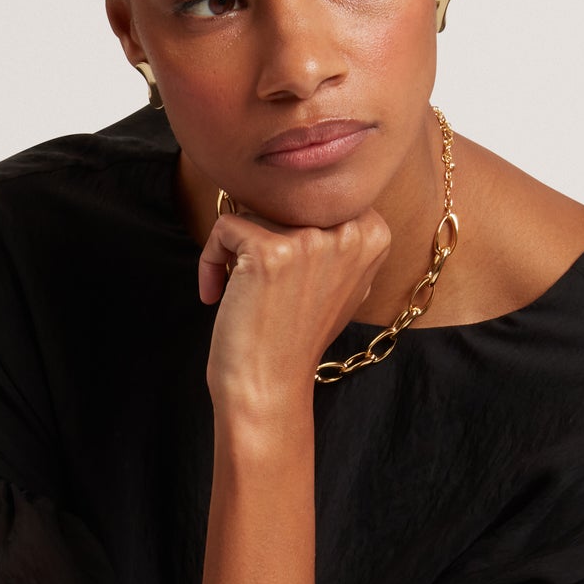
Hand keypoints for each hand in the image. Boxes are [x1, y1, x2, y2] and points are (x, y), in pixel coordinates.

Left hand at [199, 204, 391, 425]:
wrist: (267, 388)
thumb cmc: (293, 338)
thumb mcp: (339, 283)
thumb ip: (337, 238)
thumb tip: (317, 197)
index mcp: (374, 234)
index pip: (319, 195)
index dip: (289, 226)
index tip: (278, 269)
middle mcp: (349, 231)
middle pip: (287, 197)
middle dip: (262, 233)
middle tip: (253, 280)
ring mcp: (311, 240)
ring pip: (255, 208)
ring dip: (235, 249)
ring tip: (236, 290)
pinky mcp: (271, 251)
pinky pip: (224, 226)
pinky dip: (209, 259)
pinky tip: (215, 294)